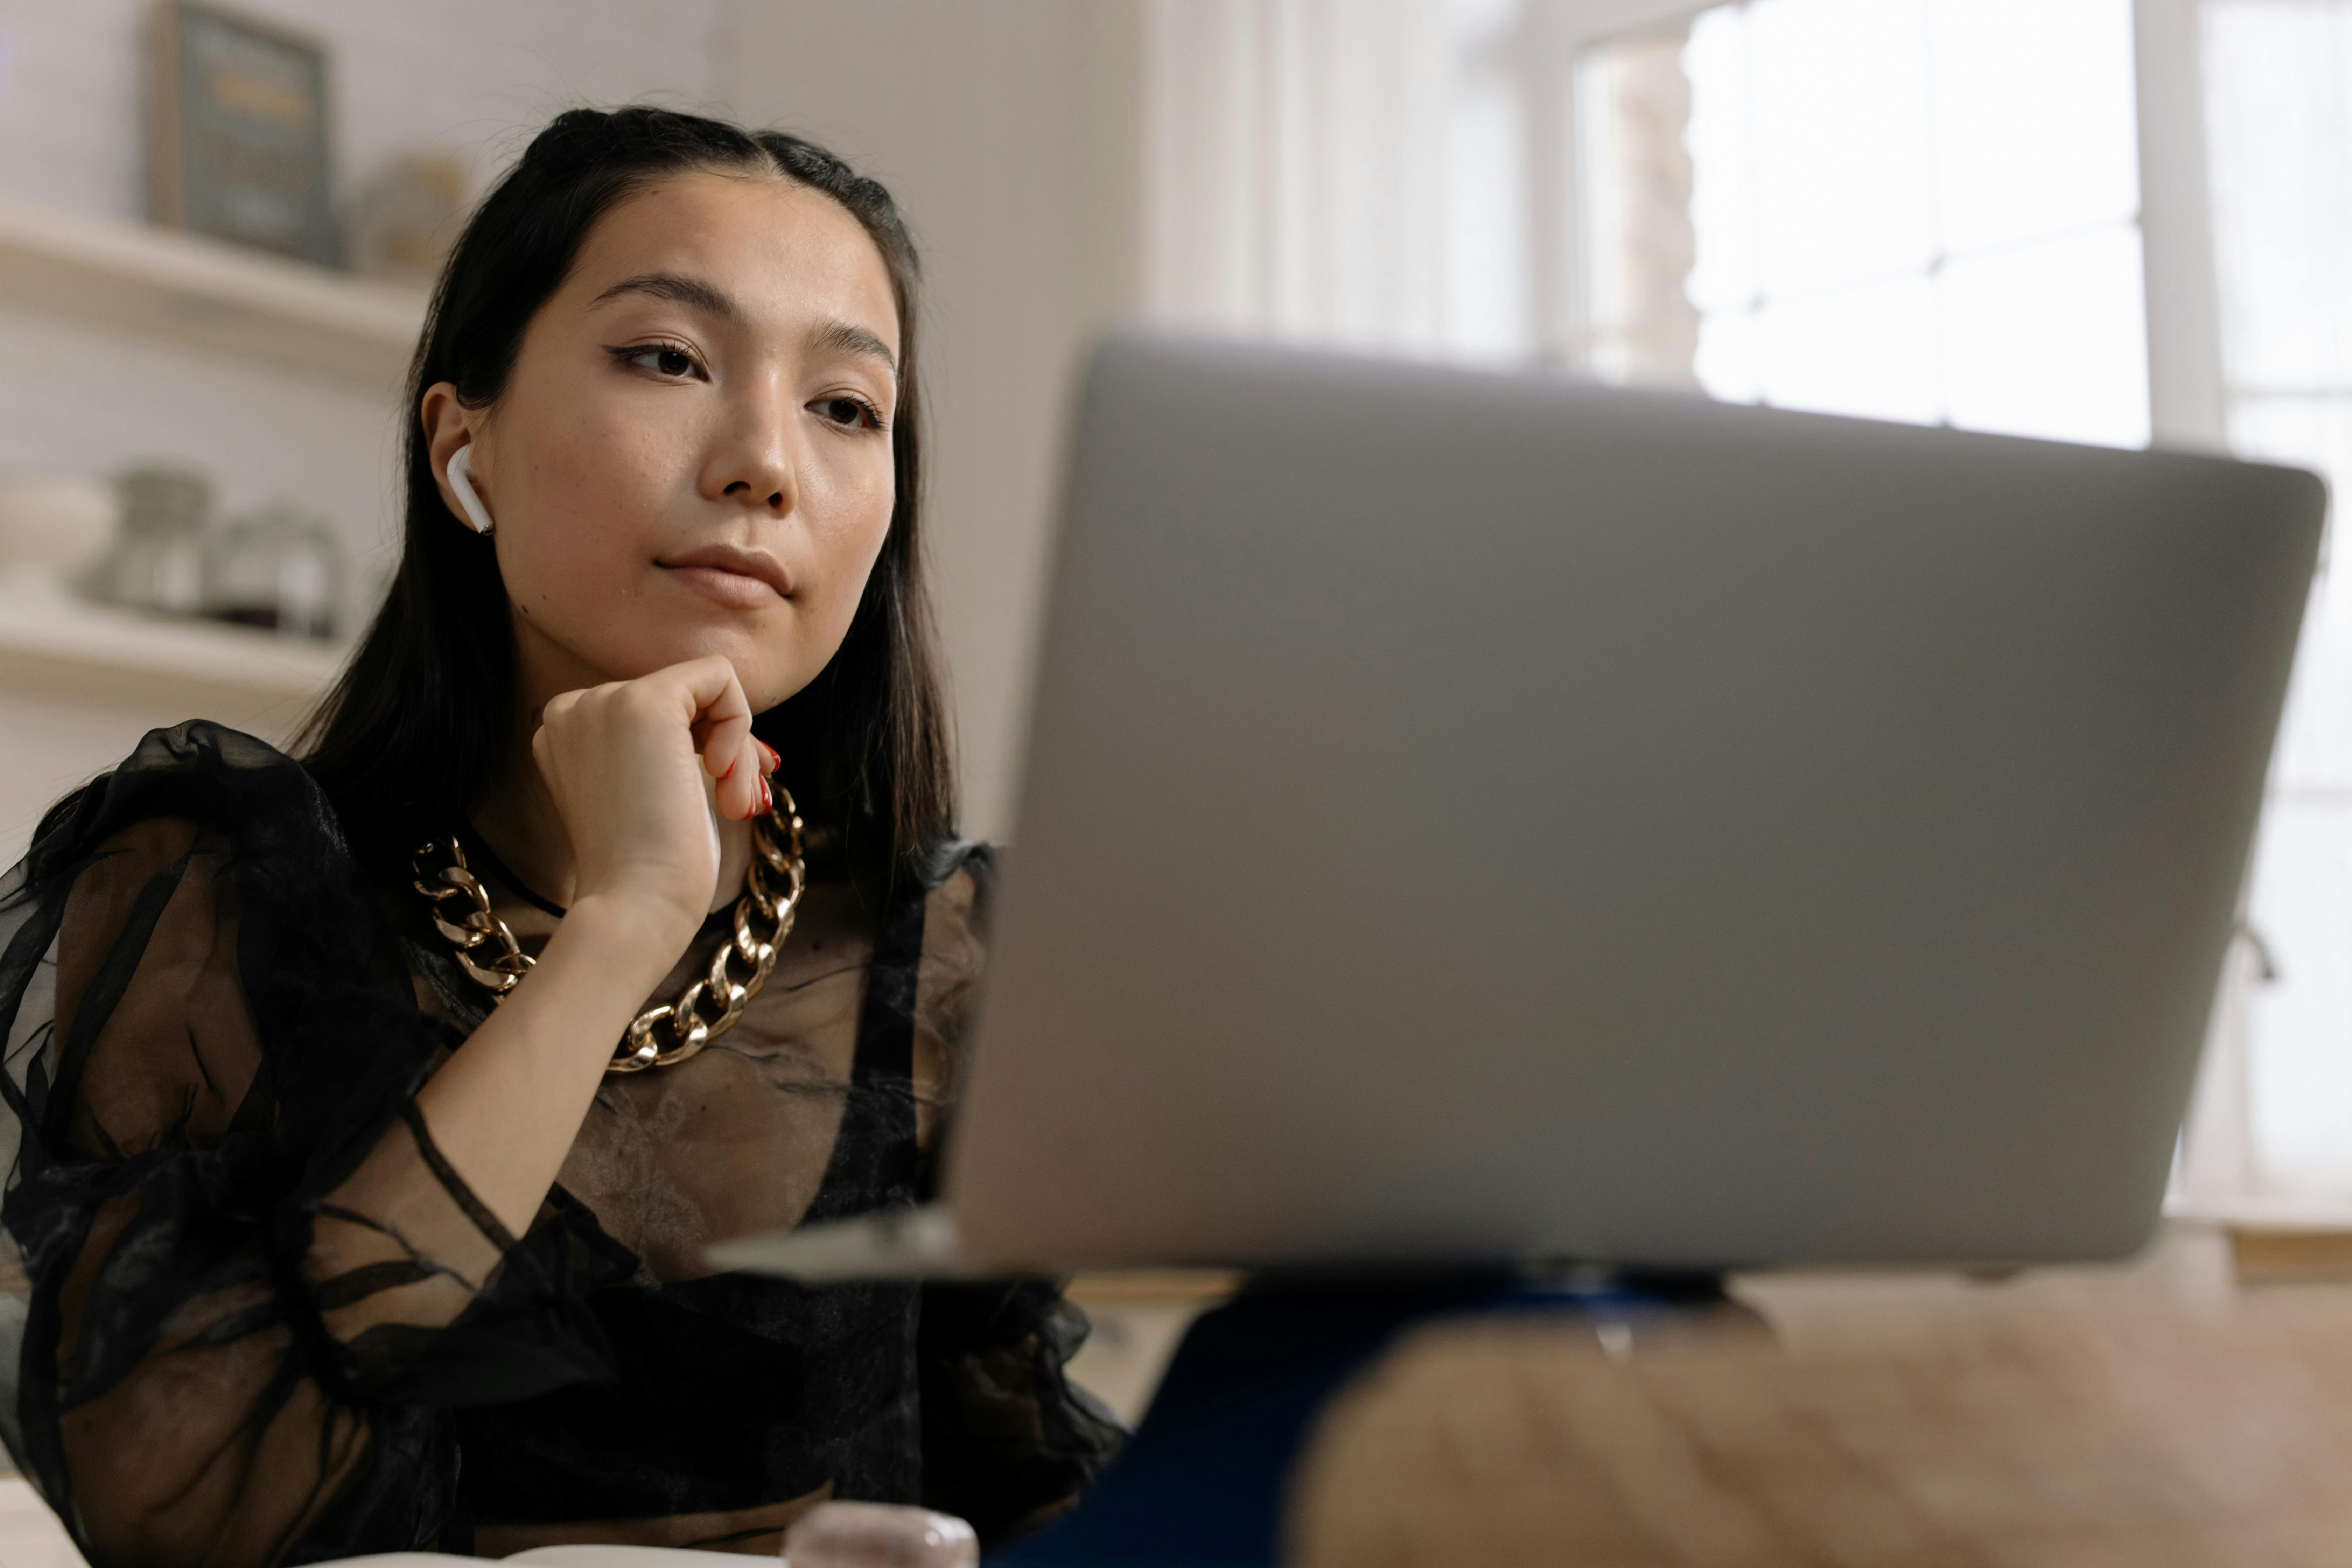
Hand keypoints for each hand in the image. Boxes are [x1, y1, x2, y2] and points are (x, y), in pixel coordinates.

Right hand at [529, 655, 774, 943]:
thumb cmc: (651, 872)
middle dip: (726, 750)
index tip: (726, 795)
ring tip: (736, 805)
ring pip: (705, 689)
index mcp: (567, 734)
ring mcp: (602, 700)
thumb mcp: (656, 796)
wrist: (635, 905)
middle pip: (683, 699)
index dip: (704, 747)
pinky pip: (719, 675)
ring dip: (737, 750)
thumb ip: (674, 751)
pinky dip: (740, 723)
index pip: (659, 714)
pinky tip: (726, 774)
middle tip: (739, 806)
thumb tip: (732, 730)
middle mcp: (573, 709)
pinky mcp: (645, 701)